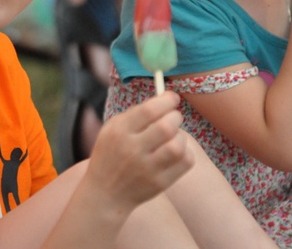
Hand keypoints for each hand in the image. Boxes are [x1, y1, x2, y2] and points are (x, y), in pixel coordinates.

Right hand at [85, 91, 193, 211]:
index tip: (172, 98)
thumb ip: (135, 114)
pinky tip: (176, 151)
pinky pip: (185, 162)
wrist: (105, 193)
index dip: (166, 100)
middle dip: (175, 116)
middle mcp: (132, 150)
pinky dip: (185, 152)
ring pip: (178, 145)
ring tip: (173, 136)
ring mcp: (147, 169)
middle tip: (173, 117)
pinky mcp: (159, 183)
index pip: (149, 110)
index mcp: (119, 132)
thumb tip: (164, 97)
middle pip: (167, 126)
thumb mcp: (112, 129)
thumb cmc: (112, 154)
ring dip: (181, 136)